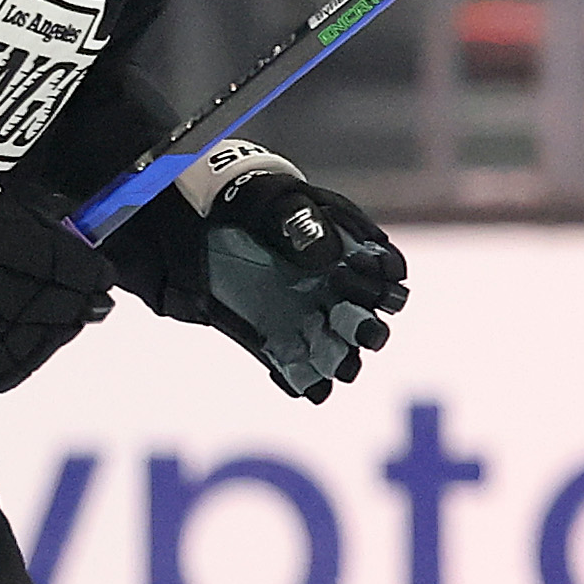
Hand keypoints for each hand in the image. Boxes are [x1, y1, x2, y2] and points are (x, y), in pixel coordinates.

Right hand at [0, 167, 117, 393]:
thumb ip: (35, 227)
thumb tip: (73, 241)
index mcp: (13, 245)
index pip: (72, 267)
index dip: (92, 274)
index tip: (103, 277)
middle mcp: (2, 288)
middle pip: (60, 306)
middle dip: (81, 306)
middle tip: (93, 306)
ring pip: (38, 340)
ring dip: (58, 334)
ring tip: (65, 326)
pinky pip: (6, 368)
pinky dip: (24, 362)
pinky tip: (33, 351)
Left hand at [189, 148, 406, 400]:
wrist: (196, 230)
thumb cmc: (245, 206)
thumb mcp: (269, 201)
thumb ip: (301, 222)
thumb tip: (329, 258)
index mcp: (349, 254)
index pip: (388, 273)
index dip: (382, 275)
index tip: (352, 264)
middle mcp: (337, 296)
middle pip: (373, 325)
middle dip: (368, 328)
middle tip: (343, 313)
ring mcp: (309, 325)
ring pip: (343, 358)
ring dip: (341, 361)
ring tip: (328, 358)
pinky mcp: (279, 348)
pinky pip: (303, 378)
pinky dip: (303, 382)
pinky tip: (291, 374)